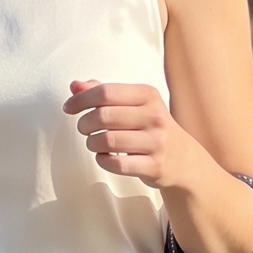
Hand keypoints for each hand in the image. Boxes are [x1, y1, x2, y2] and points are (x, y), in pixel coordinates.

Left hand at [63, 80, 195, 187]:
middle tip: (85, 128)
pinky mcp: (154, 166)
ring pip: (107, 141)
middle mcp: (155, 116)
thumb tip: (75, 86)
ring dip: (92, 143)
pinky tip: (104, 156)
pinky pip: (116, 164)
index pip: (106, 92)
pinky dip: (102, 160)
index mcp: (148, 95)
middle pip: (103, 116)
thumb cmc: (150, 127)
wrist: (183, 158)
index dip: (81, 100)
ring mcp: (156, 142)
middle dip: (84, 124)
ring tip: (94, 143)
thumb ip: (104, 93)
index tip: (69, 108)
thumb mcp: (134, 104)